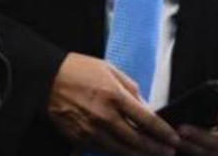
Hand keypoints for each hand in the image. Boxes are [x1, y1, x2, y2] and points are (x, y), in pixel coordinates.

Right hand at [48, 52, 179, 154]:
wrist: (44, 77)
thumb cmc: (75, 69)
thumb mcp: (108, 69)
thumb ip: (130, 88)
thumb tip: (145, 107)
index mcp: (114, 96)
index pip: (147, 120)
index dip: (164, 132)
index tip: (173, 138)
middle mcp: (104, 116)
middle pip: (137, 141)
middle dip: (156, 148)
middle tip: (167, 152)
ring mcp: (90, 129)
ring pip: (121, 150)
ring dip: (138, 154)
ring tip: (148, 154)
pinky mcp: (78, 137)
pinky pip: (102, 149)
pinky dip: (115, 151)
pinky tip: (124, 151)